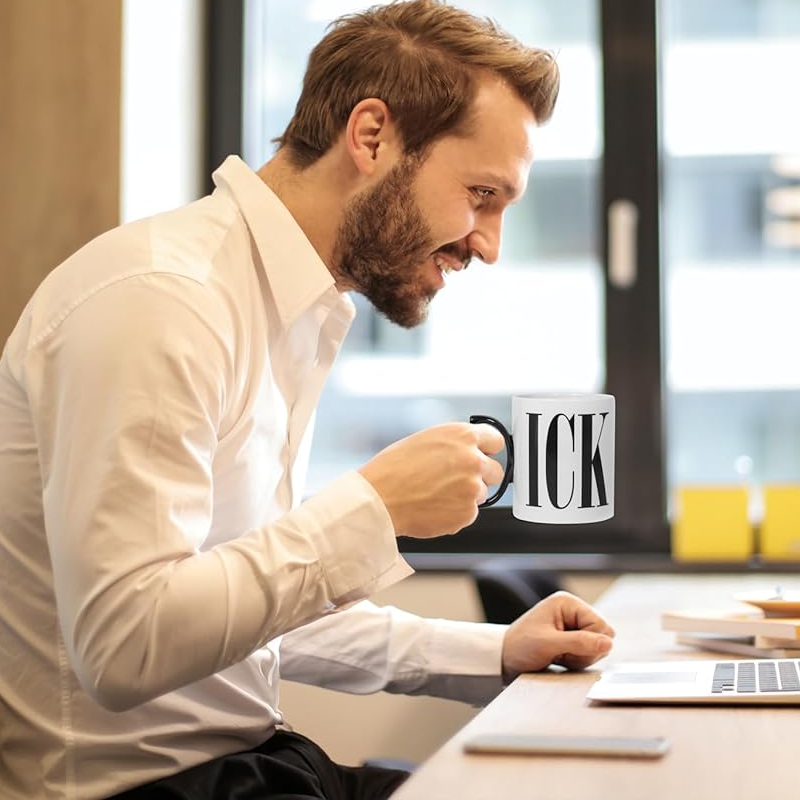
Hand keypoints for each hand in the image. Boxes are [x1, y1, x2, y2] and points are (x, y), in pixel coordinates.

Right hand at [358, 422, 504, 537]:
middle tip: (456, 481)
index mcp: (462, 435)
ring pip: (481, 494)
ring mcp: (473, 488)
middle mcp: (473, 459)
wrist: (380, 499)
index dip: (487, 450)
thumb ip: (454, 445)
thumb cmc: (393, 468)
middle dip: (480, 476)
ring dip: (465, 496)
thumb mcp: (426, 440)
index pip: (496, 440)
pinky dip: (455, 513)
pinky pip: (469, 513)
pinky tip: (433, 507)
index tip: (483, 456)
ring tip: (436, 494)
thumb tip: (467, 450)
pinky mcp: (468, 513)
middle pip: (495, 470)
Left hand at [501, 591, 614, 679]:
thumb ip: (579, 642)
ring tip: (559, 656)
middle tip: (562, 653)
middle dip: (586, 651)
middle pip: (603, 636)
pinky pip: (589, 653)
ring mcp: (573, 625)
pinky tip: (561, 659)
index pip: (602, 625)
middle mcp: (572, 611)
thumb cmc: (520, 646)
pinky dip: (577, 660)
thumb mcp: (548, 644)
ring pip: (598, 647)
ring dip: (581, 657)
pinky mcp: (572, 638)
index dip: (590, 642)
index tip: (567, 648)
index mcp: (567, 603)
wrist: (504, 658)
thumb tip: (608, 643)